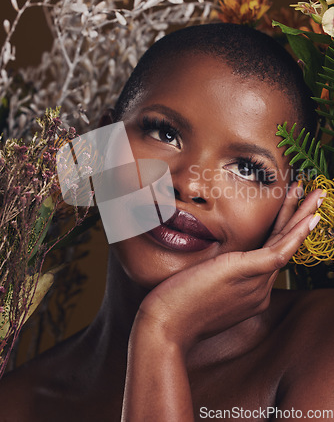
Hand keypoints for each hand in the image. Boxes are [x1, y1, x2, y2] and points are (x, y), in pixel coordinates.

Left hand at [134, 184, 323, 350]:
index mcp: (251, 293)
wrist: (165, 327)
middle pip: (284, 246)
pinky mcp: (245, 273)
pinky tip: (308, 218)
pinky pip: (278, 251)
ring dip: (301, 215)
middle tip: (315, 195)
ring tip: (315, 194)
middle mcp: (260, 290)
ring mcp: (255, 284)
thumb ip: (215, 277)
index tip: (290, 209)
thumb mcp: (201, 289)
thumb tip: (211, 263)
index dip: (285, 230)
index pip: (272, 253)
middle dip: (301, 218)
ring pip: (285, 243)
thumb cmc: (176, 308)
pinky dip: (295, 233)